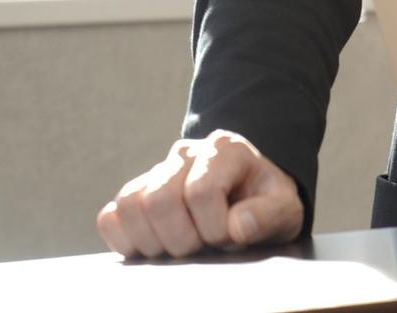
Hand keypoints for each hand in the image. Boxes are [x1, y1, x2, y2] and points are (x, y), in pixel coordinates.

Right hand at [97, 131, 302, 257]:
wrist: (252, 198)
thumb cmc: (266, 204)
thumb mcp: (285, 209)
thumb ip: (269, 215)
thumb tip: (237, 226)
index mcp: (225, 149)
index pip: (201, 192)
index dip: (214, 227)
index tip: (229, 237)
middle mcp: (186, 154)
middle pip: (160, 200)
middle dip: (183, 238)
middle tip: (203, 247)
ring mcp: (156, 172)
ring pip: (129, 206)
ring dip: (153, 241)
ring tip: (181, 248)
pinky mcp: (136, 195)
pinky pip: (110, 217)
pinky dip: (126, 240)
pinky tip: (156, 247)